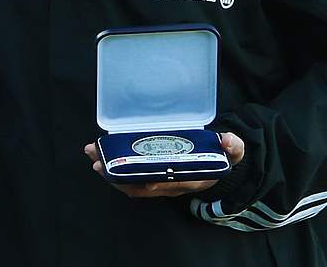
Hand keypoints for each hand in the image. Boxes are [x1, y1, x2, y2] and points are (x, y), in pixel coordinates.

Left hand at [83, 132, 244, 197]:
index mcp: (187, 179)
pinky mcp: (154, 175)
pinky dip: (116, 170)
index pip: (161, 184)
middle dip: (115, 174)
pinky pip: (132, 178)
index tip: (124, 168)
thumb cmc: (223, 157)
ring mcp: (160, 182)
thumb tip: (228, 141)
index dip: (142, 179)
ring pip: (131, 182)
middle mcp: (170, 185)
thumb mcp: (233, 151)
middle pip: (138, 184)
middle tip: (96, 159)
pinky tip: (103, 160)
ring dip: (110, 172)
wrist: (222, 164)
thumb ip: (233, 146)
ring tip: (93, 157)